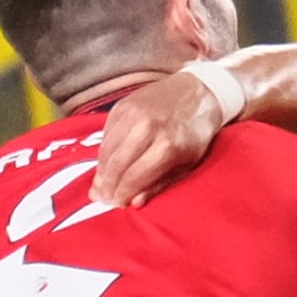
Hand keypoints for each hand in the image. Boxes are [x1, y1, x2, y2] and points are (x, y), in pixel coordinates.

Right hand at [91, 63, 233, 207]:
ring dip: (101, 171)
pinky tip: (103, 166)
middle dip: (107, 185)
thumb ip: (160, 183)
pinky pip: (106, 134)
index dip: (123, 193)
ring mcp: (132, 114)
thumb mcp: (188, 163)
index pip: (135, 176)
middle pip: (117, 164)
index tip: (116, 205)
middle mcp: (147, 127)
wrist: (198, 91)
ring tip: (98, 187)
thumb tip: (134, 202)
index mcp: (168, 145)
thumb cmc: (195, 133)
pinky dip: (103, 152)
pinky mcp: (122, 105)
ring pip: (107, 149)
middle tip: (101, 199)